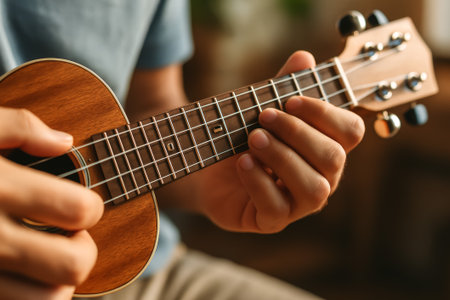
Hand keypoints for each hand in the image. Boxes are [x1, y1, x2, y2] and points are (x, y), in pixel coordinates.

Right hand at [0, 108, 102, 299]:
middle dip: (85, 250)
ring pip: (46, 299)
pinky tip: (28, 271)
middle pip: (71, 265)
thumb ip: (19, 126)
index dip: (92, 206)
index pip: (79, 210)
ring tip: (48, 257)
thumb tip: (65, 141)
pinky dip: (34, 293)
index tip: (83, 202)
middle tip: (71, 235)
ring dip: (61, 281)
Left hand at [157, 51, 363, 232]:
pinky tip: (243, 163)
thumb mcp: (260, 108)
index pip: (351, 132)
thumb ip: (282, 85)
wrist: (209, 169)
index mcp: (325, 147)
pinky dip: (259, 183)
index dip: (326, 114)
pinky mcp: (271, 221)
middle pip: (333, 158)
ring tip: (253, 138)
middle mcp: (321, 178)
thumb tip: (303, 58)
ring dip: (283, 157)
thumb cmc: (243, 137)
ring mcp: (298, 204)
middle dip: (297, 132)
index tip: (290, 100)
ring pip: (313, 188)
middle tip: (263, 115)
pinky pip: (276, 209)